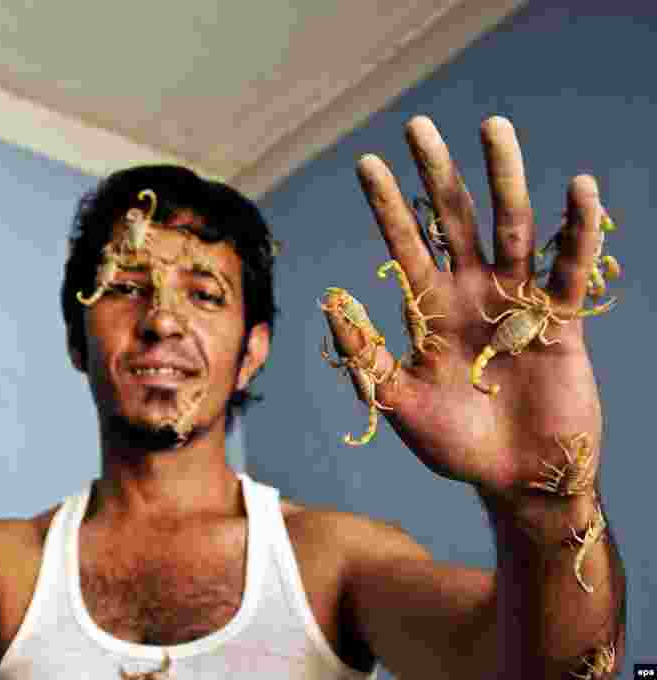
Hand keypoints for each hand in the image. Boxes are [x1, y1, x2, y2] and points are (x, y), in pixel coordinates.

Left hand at [324, 116, 606, 499]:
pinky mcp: (562, 322)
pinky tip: (578, 190)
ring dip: (504, 178)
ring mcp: (517, 303)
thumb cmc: (452, 445)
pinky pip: (571, 269)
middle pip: (454, 220)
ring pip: (511, 227)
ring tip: (493, 127)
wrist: (514, 479)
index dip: (388, 206)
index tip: (366, 163)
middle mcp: (471, 295)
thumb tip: (329, 301)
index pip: (406, 246)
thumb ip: (366, 356)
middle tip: (418, 126)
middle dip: (437, 174)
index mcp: (430, 310)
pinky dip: (577, 232)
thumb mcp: (398, 402)